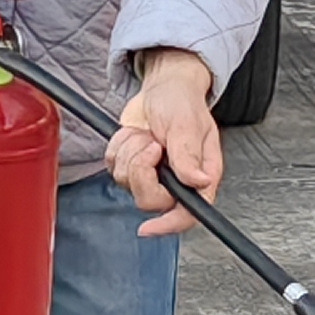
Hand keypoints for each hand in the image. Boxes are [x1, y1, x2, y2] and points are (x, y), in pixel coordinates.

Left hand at [109, 48, 221, 237]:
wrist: (163, 87)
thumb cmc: (183, 103)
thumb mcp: (187, 124)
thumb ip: (189, 154)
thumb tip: (199, 181)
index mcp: (200, 177)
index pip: (188, 214)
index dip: (169, 225)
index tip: (149, 227)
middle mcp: (177, 181)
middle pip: (149, 200)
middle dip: (142, 170)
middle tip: (152, 144)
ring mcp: (152, 175)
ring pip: (127, 182)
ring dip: (132, 151)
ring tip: (147, 134)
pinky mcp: (132, 166)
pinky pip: (114, 166)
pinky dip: (120, 146)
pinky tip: (135, 134)